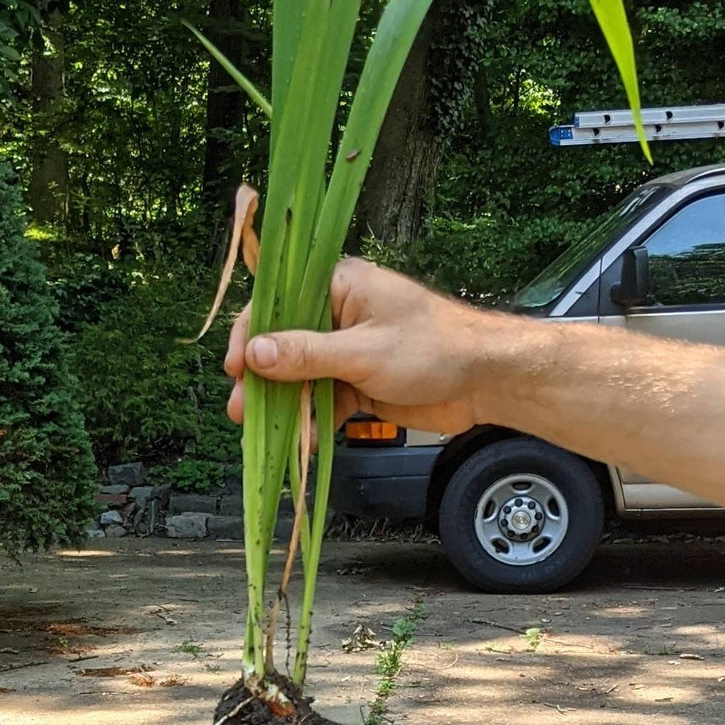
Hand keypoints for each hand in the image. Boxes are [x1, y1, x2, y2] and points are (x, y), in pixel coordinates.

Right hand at [224, 257, 485, 436]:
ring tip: (262, 430)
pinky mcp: (361, 380)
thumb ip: (307, 354)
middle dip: (262, 377)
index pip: (277, 301)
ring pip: (302, 375)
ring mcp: (349, 348)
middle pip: (284, 343)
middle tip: (240, 409)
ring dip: (283, 402)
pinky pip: (325, 398)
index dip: (251, 334)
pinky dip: (312, 418)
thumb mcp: (363, 351)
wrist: (488, 379)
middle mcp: (338, 313)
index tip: (236, 368)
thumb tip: (255, 352)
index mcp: (338, 285)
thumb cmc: (435, 348)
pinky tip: (302, 439)